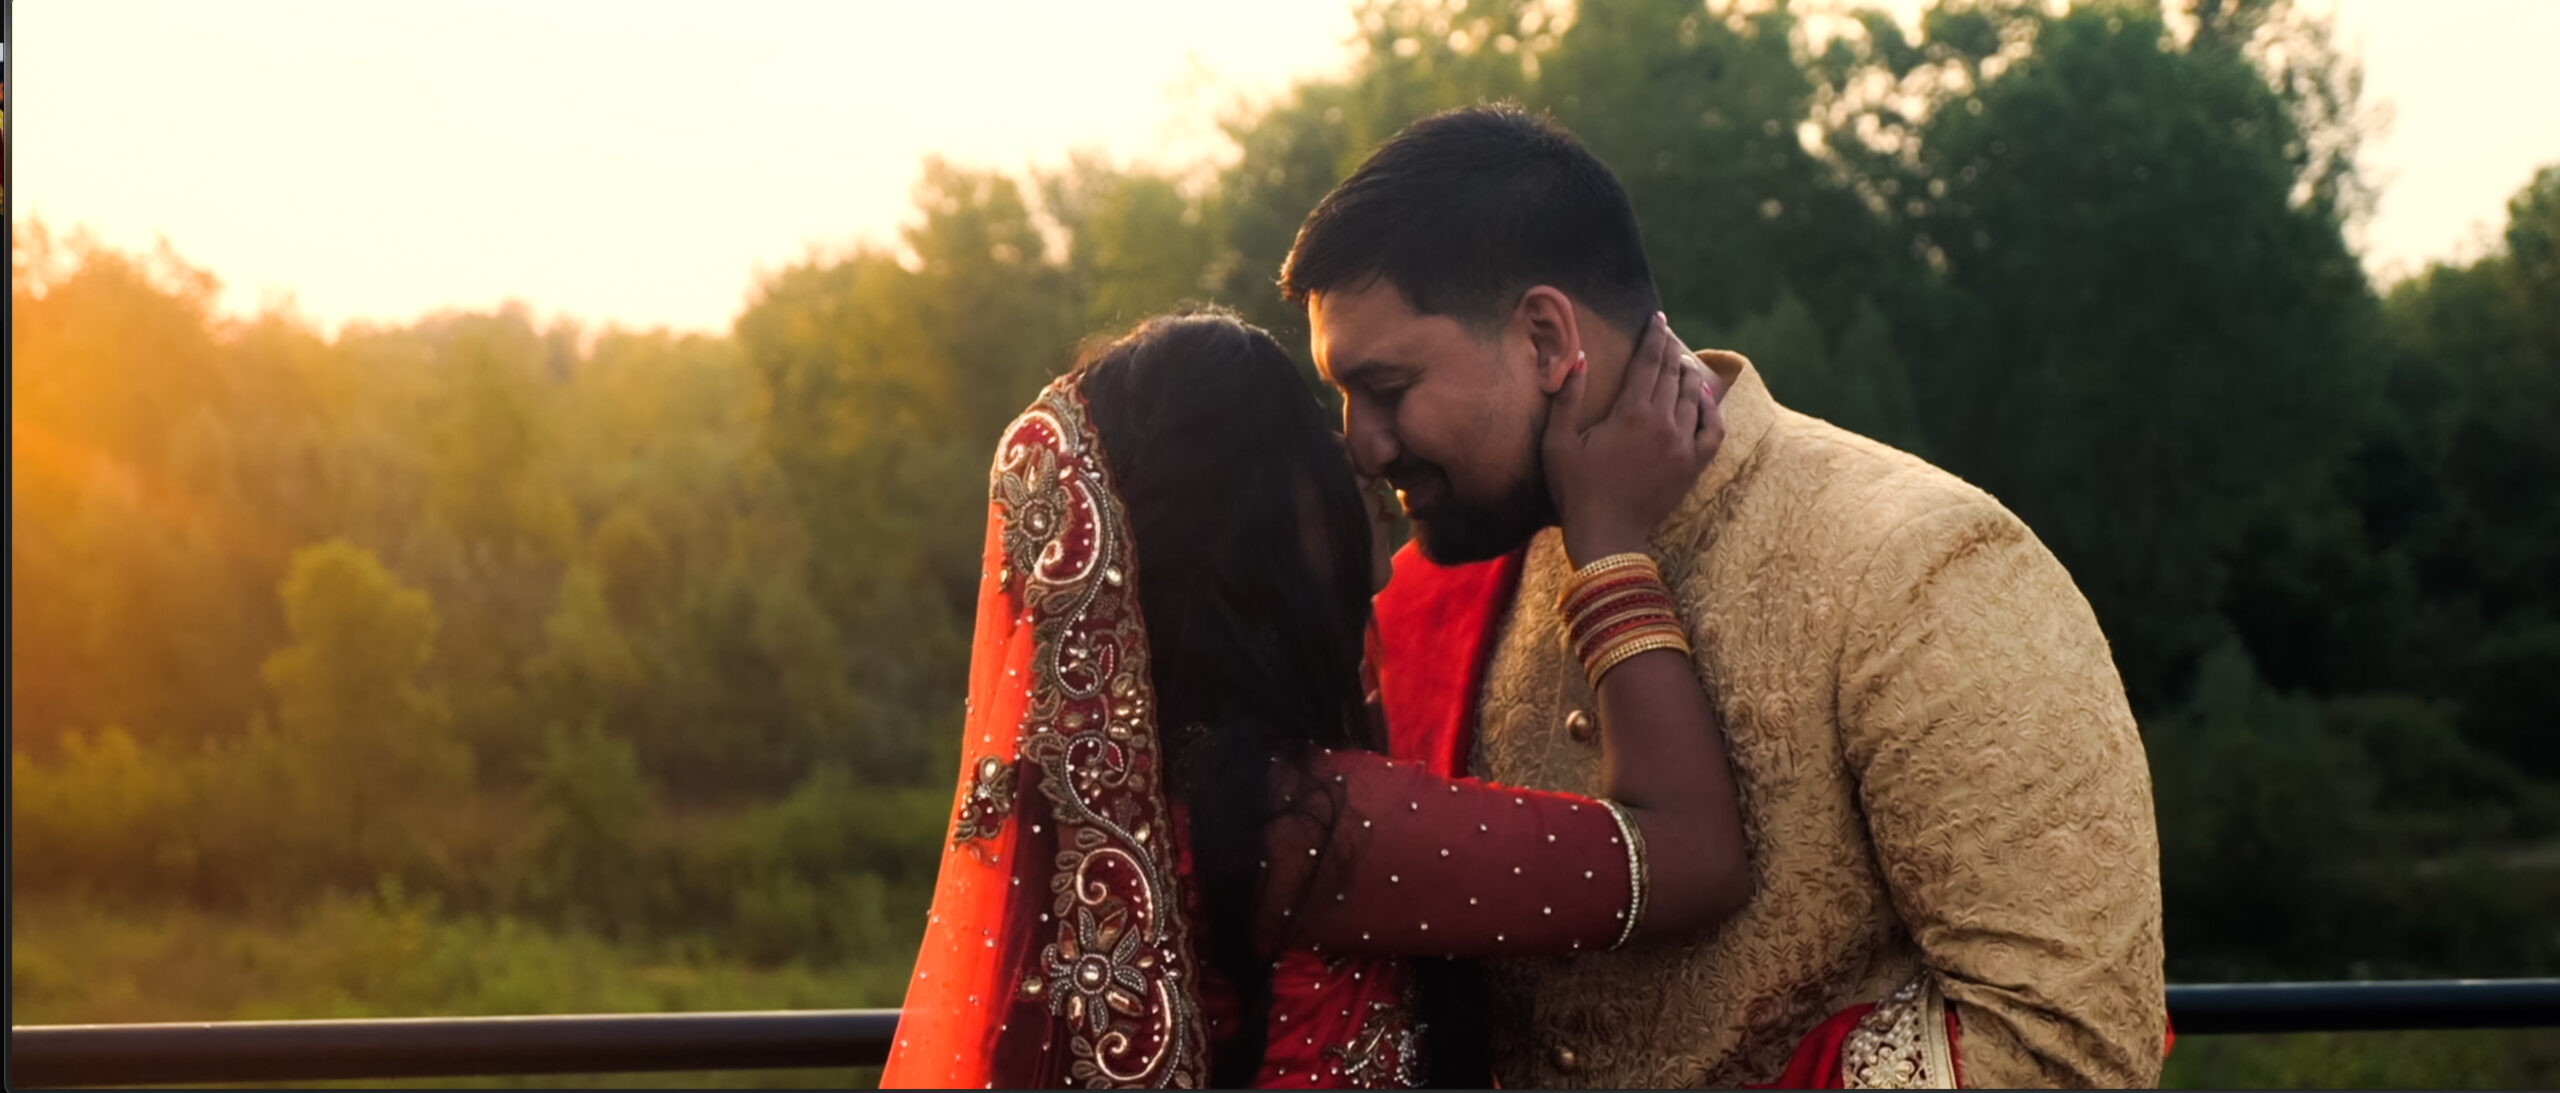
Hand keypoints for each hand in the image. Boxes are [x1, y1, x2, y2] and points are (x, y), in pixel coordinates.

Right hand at [1542, 313, 1725, 565]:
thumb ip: (1569, 396)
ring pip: (1693, 397)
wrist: (1607, 535)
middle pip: (1671, 374)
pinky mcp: (1693, 466)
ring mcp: (1682, 444)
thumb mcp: (1558, 442)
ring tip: (1681, 362)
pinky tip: (1705, 400)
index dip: (1653, 337)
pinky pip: (1713, 430)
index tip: (1657, 318)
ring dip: (1688, 375)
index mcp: (1630, 413)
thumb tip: (1579, 357)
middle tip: (1667, 332)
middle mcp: (1663, 422)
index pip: (1647, 362)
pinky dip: (1712, 411)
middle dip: (1669, 349)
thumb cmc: (1575, 489)